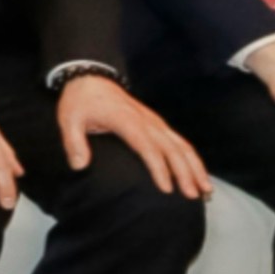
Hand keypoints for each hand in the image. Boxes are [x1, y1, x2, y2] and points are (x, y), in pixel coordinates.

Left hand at [60, 71, 209, 199]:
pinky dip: (191, 158)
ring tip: (205, 190)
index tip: (166, 189)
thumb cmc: (80, 101)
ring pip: (182, 145)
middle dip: (185, 173)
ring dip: (195, 167)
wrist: (91, 78)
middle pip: (172, 149)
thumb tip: (79, 166)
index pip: (147, 147)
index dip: (158, 168)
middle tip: (192, 196)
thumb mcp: (69, 119)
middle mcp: (147, 121)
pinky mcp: (158, 124)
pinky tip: (198, 174)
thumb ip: (73, 143)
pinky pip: (179, 142)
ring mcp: (155, 122)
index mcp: (127, 121)